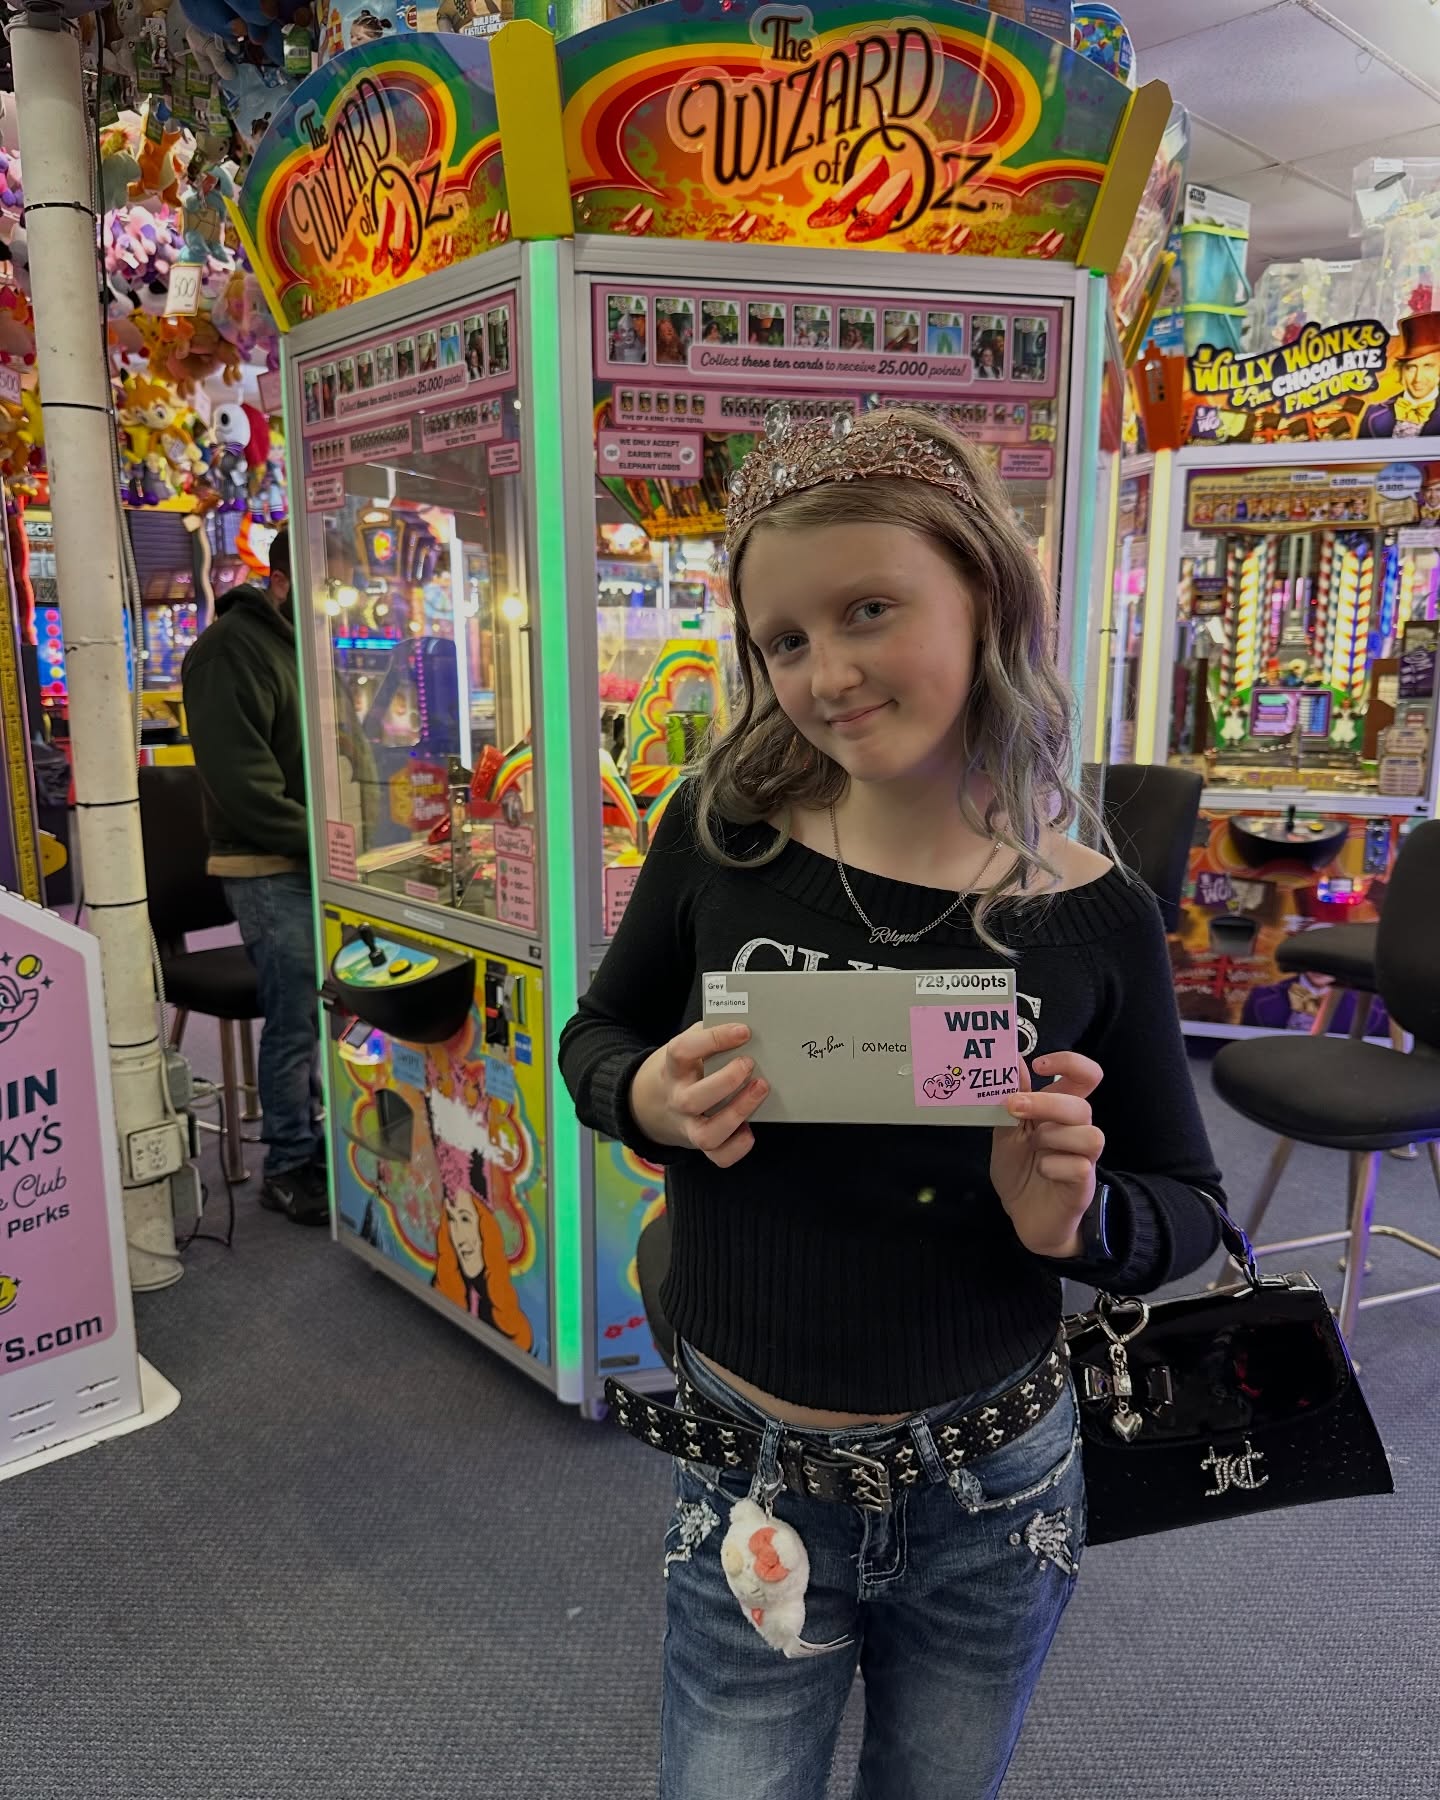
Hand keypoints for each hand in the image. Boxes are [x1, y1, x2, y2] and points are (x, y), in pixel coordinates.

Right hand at [629, 1021, 766, 1168]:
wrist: (652, 1102)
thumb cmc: (683, 1068)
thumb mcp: (687, 1045)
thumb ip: (709, 1033)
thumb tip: (747, 1020)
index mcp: (672, 1067)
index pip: (684, 1051)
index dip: (714, 1040)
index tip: (743, 1031)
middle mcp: (678, 1099)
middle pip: (694, 1098)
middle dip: (727, 1081)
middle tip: (749, 1063)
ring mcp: (688, 1125)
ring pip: (707, 1134)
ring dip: (737, 1113)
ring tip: (760, 1089)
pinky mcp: (700, 1143)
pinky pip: (718, 1156)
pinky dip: (736, 1148)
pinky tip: (751, 1130)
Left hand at [991, 1052, 1104, 1258]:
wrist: (1023, 1216)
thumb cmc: (1020, 1170)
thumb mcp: (1008, 1132)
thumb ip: (1013, 1100)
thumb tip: (1015, 1060)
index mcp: (1060, 1113)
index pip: (1085, 1077)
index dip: (1070, 1062)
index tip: (1039, 1065)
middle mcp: (1077, 1131)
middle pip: (1082, 1106)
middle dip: (1047, 1102)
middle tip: (1014, 1107)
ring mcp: (1084, 1159)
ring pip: (1090, 1135)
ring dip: (1054, 1136)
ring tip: (1033, 1147)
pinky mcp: (1082, 1186)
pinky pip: (1080, 1168)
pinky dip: (1054, 1166)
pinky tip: (1041, 1171)